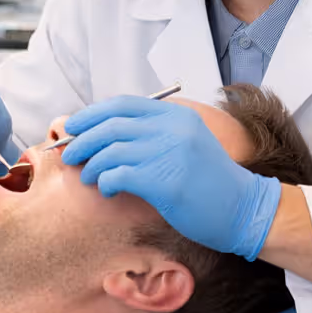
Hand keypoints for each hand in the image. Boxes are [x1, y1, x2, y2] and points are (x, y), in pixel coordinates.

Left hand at [62, 96, 282, 260]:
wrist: (242, 208)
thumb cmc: (209, 181)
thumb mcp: (186, 143)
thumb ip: (154, 133)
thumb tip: (104, 134)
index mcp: (176, 115)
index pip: (122, 104)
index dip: (91, 115)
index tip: (74, 127)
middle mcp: (172, 128)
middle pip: (111, 125)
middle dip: (82, 140)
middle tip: (69, 154)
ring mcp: (170, 153)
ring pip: (111, 151)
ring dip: (91, 165)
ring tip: (88, 177)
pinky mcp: (166, 182)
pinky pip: (119, 175)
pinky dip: (105, 182)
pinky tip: (107, 190)